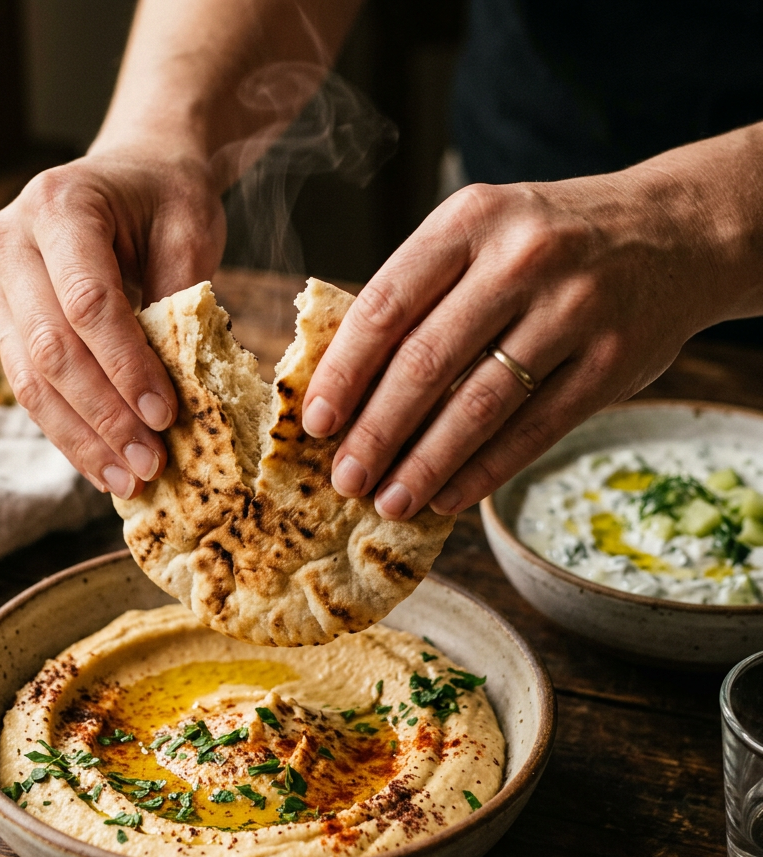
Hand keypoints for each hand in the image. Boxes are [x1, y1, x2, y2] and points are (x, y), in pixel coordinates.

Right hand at [0, 148, 225, 495]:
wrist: (130, 173)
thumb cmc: (165, 195)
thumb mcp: (190, 226)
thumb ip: (181, 297)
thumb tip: (180, 388)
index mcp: (59, 205)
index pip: (88, 302)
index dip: (126, 366)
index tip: (166, 416)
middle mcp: (11, 242)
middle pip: (50, 348)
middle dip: (103, 416)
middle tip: (149, 464)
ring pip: (29, 378)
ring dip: (81, 438)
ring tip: (126, 481)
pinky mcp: (4, 319)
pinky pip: (28, 386)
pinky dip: (67, 430)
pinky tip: (100, 465)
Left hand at [301, 171, 733, 518]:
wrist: (676, 231)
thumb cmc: (549, 242)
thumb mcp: (482, 234)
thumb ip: (420, 292)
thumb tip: (343, 382)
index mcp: (470, 221)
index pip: (386, 305)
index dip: (344, 373)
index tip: (315, 423)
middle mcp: (521, 259)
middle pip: (426, 362)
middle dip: (376, 432)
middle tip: (345, 479)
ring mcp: (574, 310)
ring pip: (479, 405)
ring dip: (425, 464)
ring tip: (389, 501)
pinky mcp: (612, 361)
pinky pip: (534, 430)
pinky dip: (484, 471)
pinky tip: (449, 497)